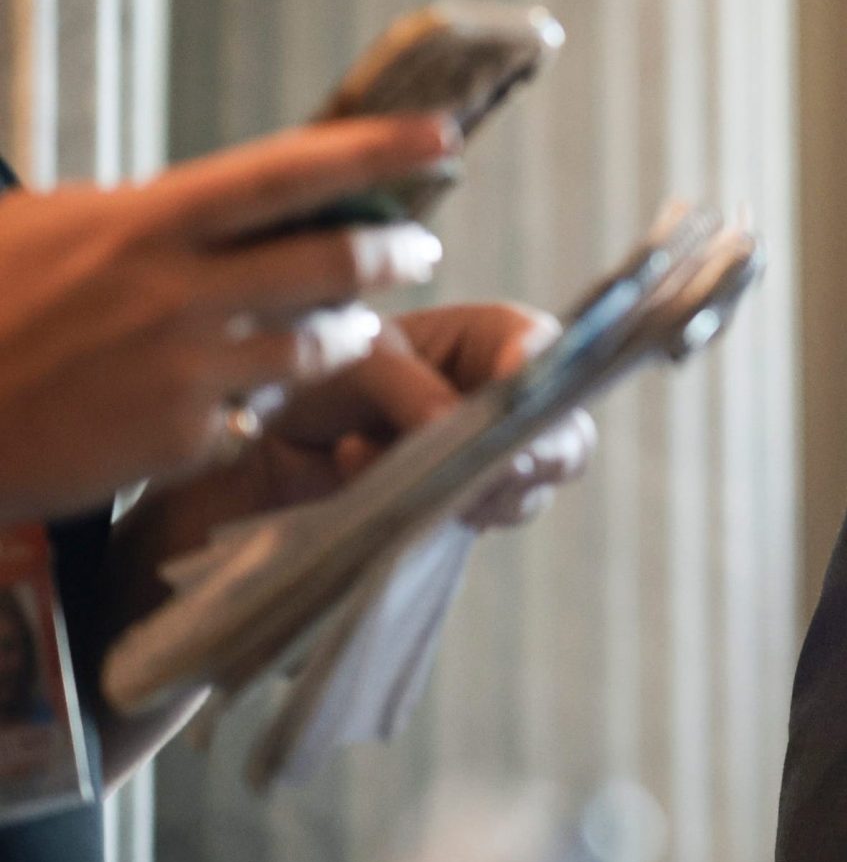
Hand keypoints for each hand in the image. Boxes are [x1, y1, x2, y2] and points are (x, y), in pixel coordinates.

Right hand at [0, 117, 453, 522]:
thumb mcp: (48, 230)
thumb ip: (142, 218)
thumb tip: (215, 204)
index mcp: (146, 222)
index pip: (288, 172)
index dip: (374, 150)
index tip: (442, 135)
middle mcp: (176, 291)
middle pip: (332, 265)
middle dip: (394, 256)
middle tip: (420, 248)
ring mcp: (182, 369)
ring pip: (317, 347)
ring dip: (346, 334)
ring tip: (350, 326)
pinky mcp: (176, 440)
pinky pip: (257, 418)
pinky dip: (260, 406)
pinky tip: (243, 401)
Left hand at [248, 303, 596, 528]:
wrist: (267, 444)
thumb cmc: (316, 375)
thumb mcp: (357, 361)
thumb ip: (408, 389)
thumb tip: (450, 428)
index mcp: (497, 339)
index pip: (545, 354)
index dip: (537, 381)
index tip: (511, 406)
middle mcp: (510, 401)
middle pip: (565, 438)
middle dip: (527, 458)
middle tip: (492, 468)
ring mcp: (494, 461)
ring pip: (524, 491)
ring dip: (465, 489)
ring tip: (382, 463)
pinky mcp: (467, 507)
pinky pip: (476, 522)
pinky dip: (431, 513)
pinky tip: (378, 491)